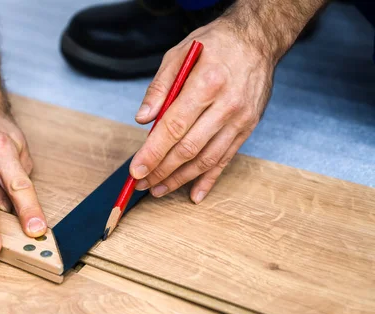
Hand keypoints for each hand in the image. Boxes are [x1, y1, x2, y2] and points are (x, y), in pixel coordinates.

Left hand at [131, 18, 275, 202]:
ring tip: (158, 190)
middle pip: (188, 148)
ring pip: (206, 159)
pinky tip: (193, 194)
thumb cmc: (214, 44)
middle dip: (161, 170)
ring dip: (180, 179)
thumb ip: (159, 88)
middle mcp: (226, 105)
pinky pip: (226, 159)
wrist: (258, 39)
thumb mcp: (179, 54)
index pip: (174, 127)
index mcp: (206, 83)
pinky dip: (208, 179)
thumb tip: (142, 119)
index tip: (136, 170)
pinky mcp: (248, 128)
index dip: (153, 153)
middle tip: (141, 184)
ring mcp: (240, 119)